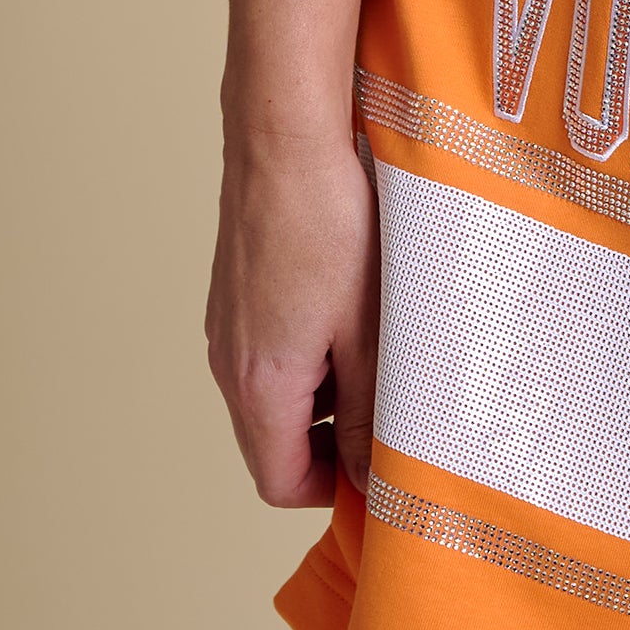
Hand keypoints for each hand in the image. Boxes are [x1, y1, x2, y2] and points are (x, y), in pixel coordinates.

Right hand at [205, 119, 379, 506]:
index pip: (281, 482)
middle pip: (277, 440)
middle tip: (401, 410)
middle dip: (338, 440)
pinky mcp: (238, 291)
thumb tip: (374, 475)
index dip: (335, 490)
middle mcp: (229, 362)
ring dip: (331, 392)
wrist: (286, 139)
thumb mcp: (369, 331)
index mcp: (258, 386)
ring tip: (389, 350)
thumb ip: (373, 412)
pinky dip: (315, 350)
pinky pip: (273, 347)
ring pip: (278, 392)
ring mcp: (228, 324)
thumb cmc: (331, 226)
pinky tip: (361, 309)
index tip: (387, 470)